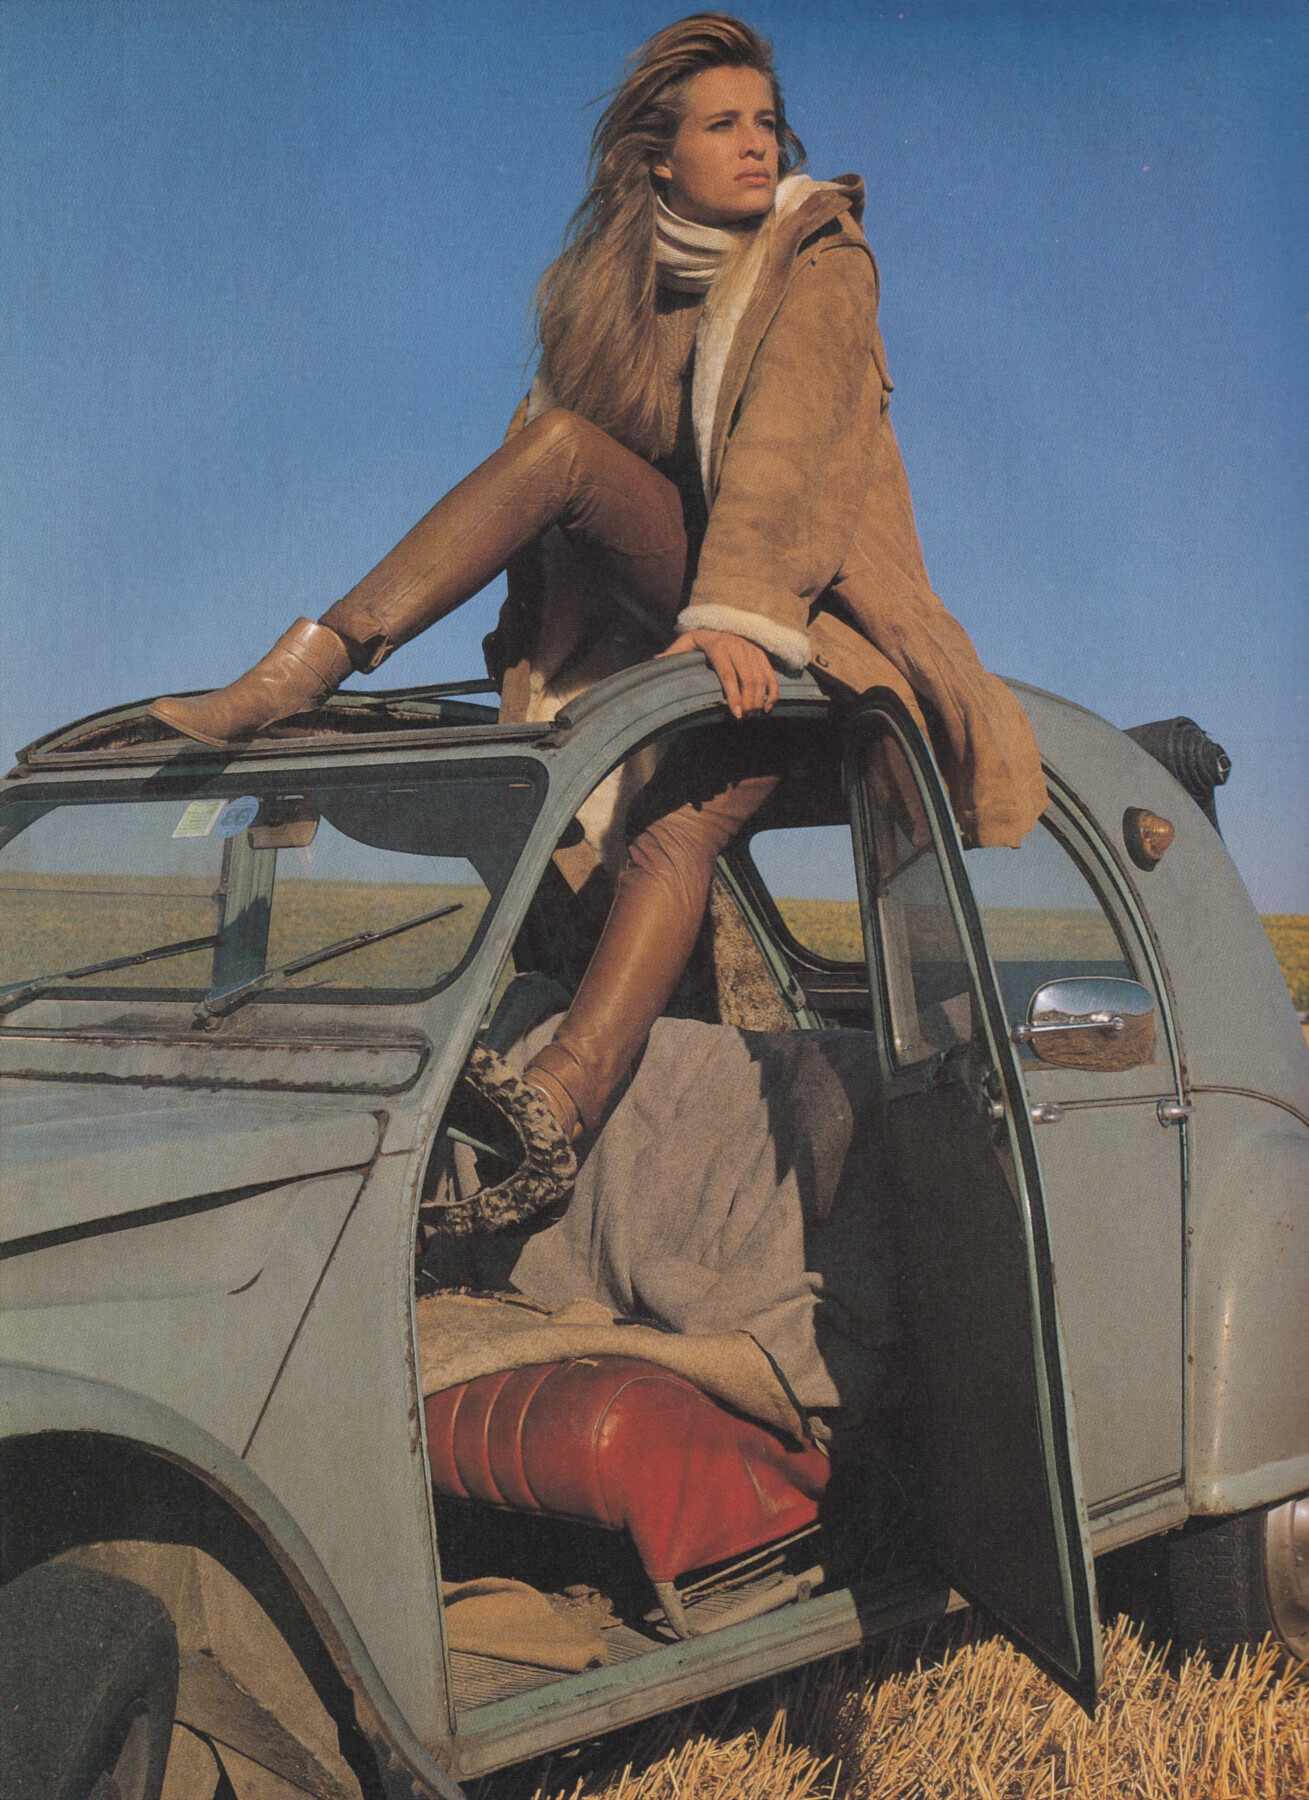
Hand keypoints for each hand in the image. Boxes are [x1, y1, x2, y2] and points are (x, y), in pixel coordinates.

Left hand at [657, 629, 777, 718]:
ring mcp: (751, 649)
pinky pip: (771, 674)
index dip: (733, 696)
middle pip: (748, 679)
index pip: (728, 675)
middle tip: (743, 719)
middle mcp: (737, 646)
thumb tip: (656, 661)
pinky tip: (768, 707)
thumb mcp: (684, 643)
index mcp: (718, 646)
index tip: (735, 714)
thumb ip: (672, 653)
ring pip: (761, 678)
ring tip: (752, 715)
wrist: (718, 623)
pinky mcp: (760, 653)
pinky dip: (772, 692)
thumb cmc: (698, 640)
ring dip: (759, 700)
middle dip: (748, 702)